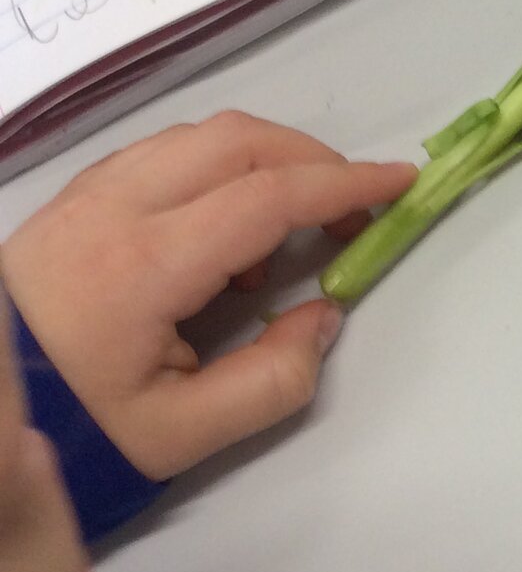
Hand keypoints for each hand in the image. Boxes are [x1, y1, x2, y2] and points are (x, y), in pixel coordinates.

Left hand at [0, 112, 415, 478]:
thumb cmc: (79, 428)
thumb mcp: (182, 434)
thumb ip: (272, 380)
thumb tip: (322, 315)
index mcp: (143, 266)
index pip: (267, 196)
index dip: (345, 185)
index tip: (400, 183)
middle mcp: (113, 209)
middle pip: (237, 141)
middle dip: (313, 159)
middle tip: (354, 204)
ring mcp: (85, 196)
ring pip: (197, 136)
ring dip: (264, 159)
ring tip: (290, 224)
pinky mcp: (71, 199)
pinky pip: (162, 152)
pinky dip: (216, 167)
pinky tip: (226, 227)